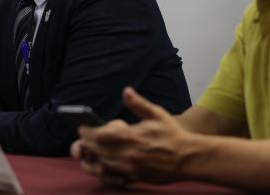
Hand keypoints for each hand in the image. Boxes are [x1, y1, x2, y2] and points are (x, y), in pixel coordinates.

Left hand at [72, 87, 194, 184]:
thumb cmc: (172, 134)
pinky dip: (103, 172)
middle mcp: (129, 154)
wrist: (188, 158)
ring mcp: (132, 168)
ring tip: (86, 152)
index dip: (87, 132)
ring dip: (91, 158)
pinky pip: (113, 177)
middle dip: (86, 145)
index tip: (82, 127)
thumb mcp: (156, 114)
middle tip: (81, 139)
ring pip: (103, 165)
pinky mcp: (135, 178)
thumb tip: (126, 91)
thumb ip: (138, 103)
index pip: (100, 135)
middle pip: (97, 151)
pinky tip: (101, 166)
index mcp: (132, 136)